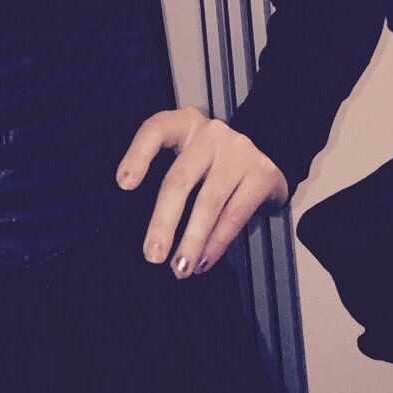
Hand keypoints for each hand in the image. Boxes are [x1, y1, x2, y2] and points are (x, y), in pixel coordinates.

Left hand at [115, 107, 288, 277]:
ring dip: (192, 241)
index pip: (156, 130)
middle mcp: (210, 133)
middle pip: (180, 179)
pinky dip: (216, 243)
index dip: (137, 154)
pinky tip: (204, 261)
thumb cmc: (213, 163)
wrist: (269, 153)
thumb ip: (170, 176)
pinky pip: (234, 215)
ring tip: (180, 268)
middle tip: (152, 255)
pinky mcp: (261, 174)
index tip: (123, 184)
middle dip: (163, 222)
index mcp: (184, 124)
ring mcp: (238, 151)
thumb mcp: (189, 156)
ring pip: (208, 202)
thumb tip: (145, 228)